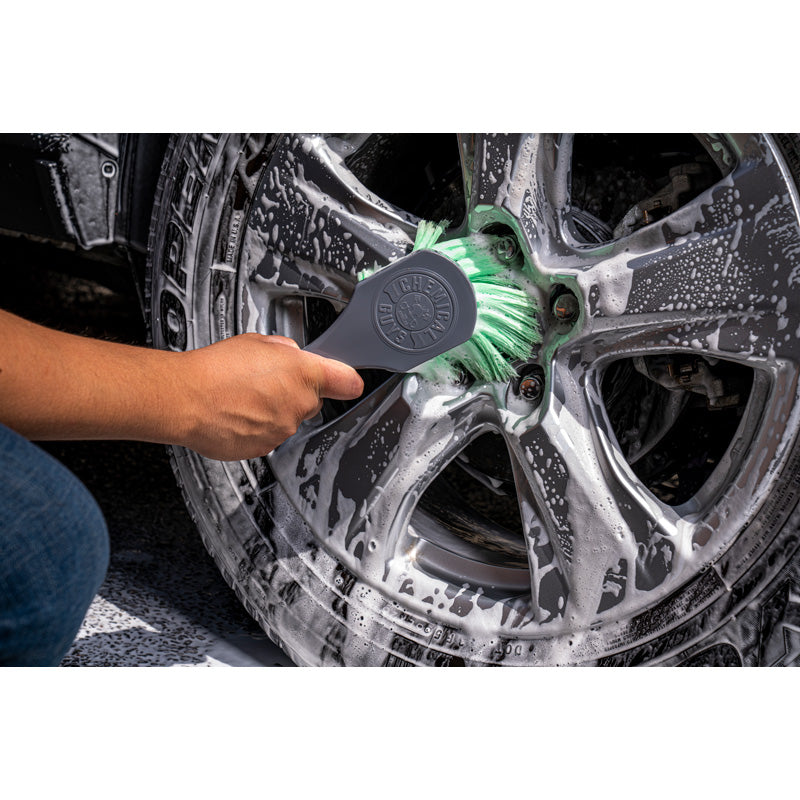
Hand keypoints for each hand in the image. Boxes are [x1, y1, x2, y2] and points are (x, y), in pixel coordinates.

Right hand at [176, 334, 363, 459]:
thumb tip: (289, 355)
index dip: (347, 381)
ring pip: (288, 419)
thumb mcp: (256, 342)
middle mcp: (299, 403)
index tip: (347, 382)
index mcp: (304, 373)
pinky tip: (237, 413)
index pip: (347, 381)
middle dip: (295, 392)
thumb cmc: (216, 369)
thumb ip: (283, 350)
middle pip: (312, 400)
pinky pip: (268, 435)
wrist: (186, 399)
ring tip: (243, 397)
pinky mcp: (265, 447)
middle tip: (265, 381)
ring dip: (273, 410)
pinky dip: (256, 427)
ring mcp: (283, 428)